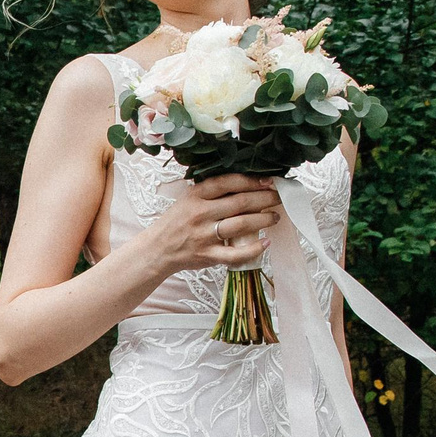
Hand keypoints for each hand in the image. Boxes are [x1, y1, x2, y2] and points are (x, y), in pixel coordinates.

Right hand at [151, 173, 282, 274]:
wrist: (156, 250)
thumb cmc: (175, 223)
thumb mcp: (188, 200)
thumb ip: (212, 192)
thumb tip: (247, 185)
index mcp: (196, 196)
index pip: (229, 182)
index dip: (253, 181)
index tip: (269, 181)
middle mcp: (200, 213)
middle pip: (241, 202)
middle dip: (266, 199)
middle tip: (279, 198)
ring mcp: (204, 235)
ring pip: (241, 224)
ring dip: (264, 219)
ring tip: (275, 217)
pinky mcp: (207, 255)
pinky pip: (235, 254)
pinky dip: (254, 249)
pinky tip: (265, 243)